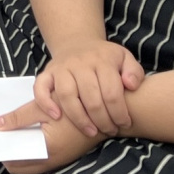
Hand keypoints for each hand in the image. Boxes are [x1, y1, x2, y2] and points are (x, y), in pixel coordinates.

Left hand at [0, 106, 104, 173]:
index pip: (14, 163)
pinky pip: (41, 158)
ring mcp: (60, 160)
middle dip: (9, 152)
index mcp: (46, 152)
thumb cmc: (76, 108)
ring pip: (31, 163)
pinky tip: (27, 132)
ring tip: (10, 132)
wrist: (108, 115)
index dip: (1, 151)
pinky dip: (31, 148)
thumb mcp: (43, 108)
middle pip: (21, 166)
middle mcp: (52, 162)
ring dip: (20, 150)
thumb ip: (18, 117)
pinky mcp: (64, 155)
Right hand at [28, 40, 144, 137]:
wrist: (78, 42)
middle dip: (103, 120)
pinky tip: (57, 116)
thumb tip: (131, 85)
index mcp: (102, 60)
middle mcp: (80, 63)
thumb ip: (134, 72)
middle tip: (110, 131)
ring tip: (91, 131)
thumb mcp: (124, 58)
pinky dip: (45, 103)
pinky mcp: (47, 73)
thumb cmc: (104, 57)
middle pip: (91, 98)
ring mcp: (61, 68)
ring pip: (67, 96)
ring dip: (79, 119)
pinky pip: (40, 88)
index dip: (119, 113)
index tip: (124, 124)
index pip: (111, 92)